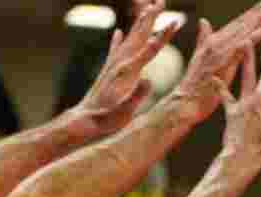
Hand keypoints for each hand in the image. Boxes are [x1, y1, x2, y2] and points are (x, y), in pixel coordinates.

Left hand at [75, 1, 181, 133]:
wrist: (84, 120)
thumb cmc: (107, 118)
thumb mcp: (126, 110)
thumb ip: (137, 94)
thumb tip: (149, 80)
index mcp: (128, 71)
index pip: (151, 48)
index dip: (165, 35)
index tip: (176, 21)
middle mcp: (120, 62)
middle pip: (140, 35)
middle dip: (152, 17)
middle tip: (162, 1)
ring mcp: (112, 64)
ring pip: (129, 37)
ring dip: (139, 23)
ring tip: (146, 9)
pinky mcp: (107, 69)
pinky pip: (114, 49)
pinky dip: (117, 39)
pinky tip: (118, 32)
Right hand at [170, 0, 260, 123]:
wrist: (185, 101)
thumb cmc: (194, 83)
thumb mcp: (199, 57)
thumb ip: (203, 38)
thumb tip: (204, 21)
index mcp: (216, 41)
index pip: (238, 24)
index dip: (254, 14)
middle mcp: (219, 42)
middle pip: (244, 24)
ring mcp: (221, 52)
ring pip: (244, 32)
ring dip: (260, 19)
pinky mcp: (223, 65)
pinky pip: (241, 50)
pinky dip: (252, 39)